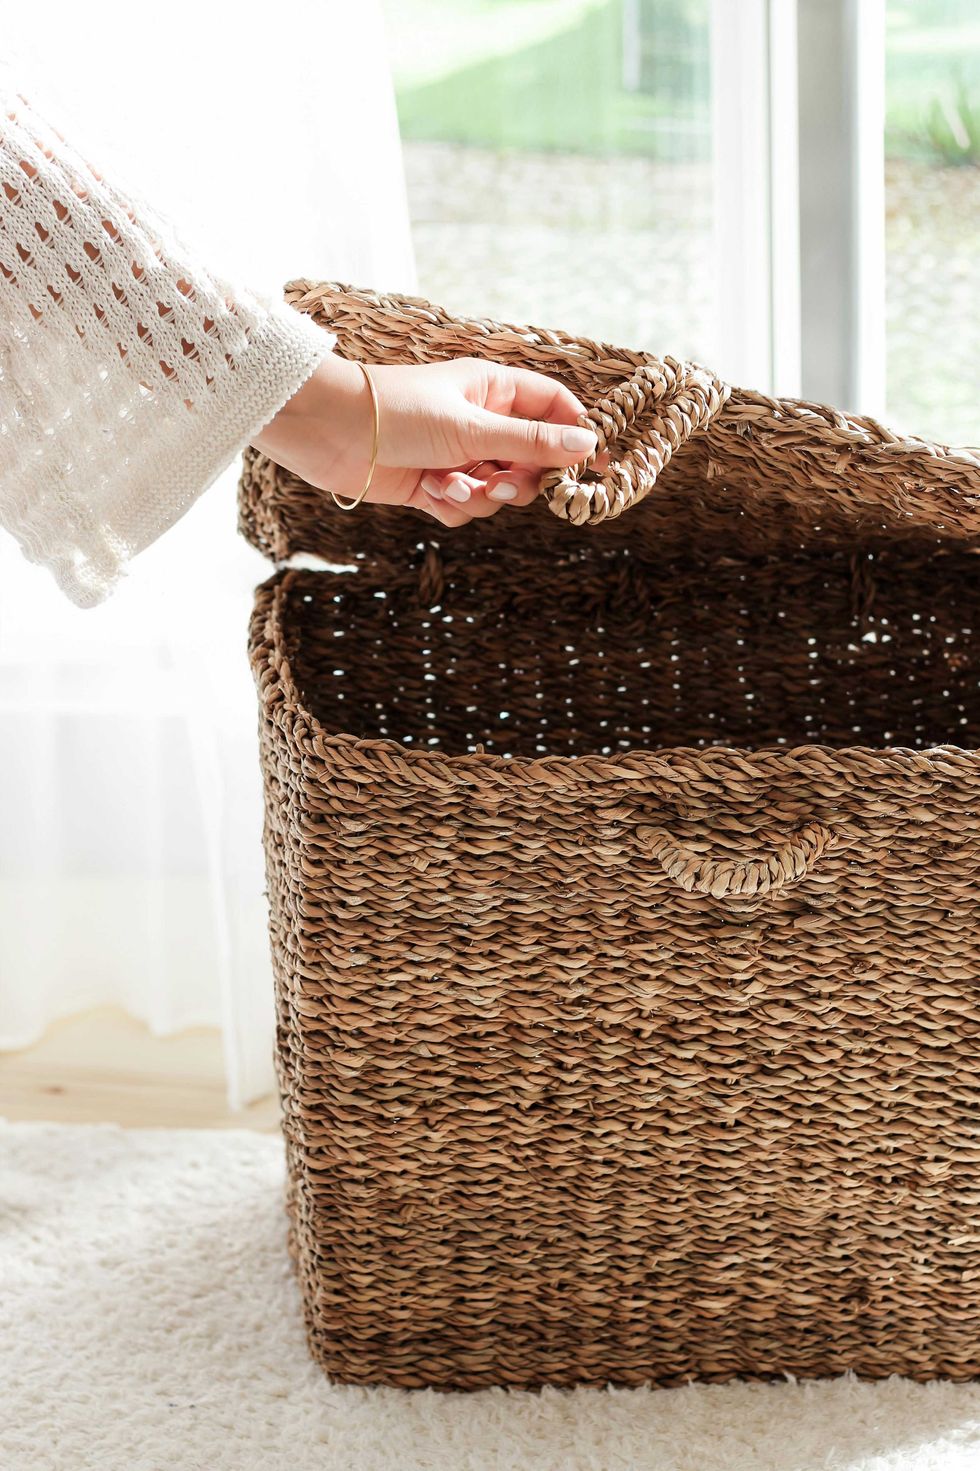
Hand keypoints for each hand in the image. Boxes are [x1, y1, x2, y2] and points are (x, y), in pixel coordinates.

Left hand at [250, 351, 600, 525]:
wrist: (328, 431)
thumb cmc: (398, 412)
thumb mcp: (472, 427)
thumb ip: (531, 441)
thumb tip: (587, 445)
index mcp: (493, 391)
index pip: (553, 407)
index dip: (575, 434)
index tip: (592, 466)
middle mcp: (479, 422)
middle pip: (530, 460)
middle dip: (518, 479)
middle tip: (497, 481)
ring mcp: (456, 455)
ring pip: (497, 490)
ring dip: (479, 495)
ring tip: (449, 484)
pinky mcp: (432, 484)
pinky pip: (465, 507)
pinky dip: (453, 506)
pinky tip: (429, 492)